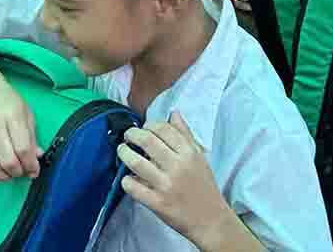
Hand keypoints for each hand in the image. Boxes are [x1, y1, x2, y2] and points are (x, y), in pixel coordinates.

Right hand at [0, 77, 40, 180]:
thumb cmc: (6, 101)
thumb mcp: (25, 112)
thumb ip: (31, 136)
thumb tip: (37, 158)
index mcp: (12, 116)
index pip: (22, 148)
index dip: (30, 164)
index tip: (35, 170)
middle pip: (7, 161)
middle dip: (18, 173)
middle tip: (23, 172)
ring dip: (3, 177)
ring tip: (10, 173)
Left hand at [117, 112, 231, 243]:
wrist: (210, 218)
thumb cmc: (204, 186)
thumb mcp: (200, 157)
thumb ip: (185, 134)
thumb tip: (174, 113)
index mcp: (189, 154)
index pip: (164, 129)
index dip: (149, 124)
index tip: (144, 127)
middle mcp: (178, 167)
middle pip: (148, 142)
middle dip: (133, 134)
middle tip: (128, 135)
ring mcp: (166, 186)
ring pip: (137, 163)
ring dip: (125, 154)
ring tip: (122, 150)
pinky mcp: (157, 203)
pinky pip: (134, 188)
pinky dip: (126, 181)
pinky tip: (127, 178)